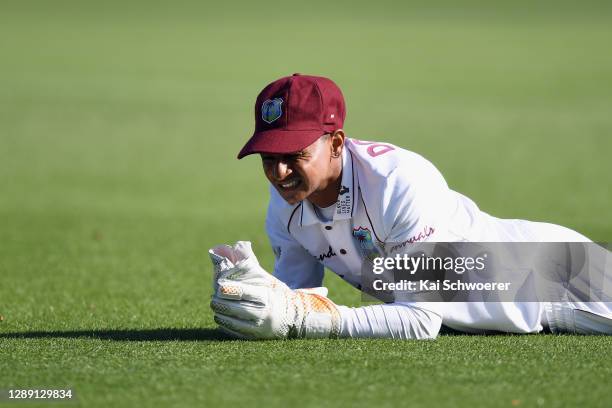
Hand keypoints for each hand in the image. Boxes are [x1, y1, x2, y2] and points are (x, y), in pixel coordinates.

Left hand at [208, 241, 340, 339]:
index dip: (231, 290)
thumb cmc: (278, 294)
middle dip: (222, 303)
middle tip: (213, 298)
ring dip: (221, 314)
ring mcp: (261, 327)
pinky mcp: (256, 337)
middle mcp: (265, 313)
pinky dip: (226, 325)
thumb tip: (238, 245)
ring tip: (215, 307)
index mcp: (267, 297)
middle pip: (237, 309)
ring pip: (235, 322)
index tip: (219, 287)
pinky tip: (220, 318)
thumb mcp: (268, 279)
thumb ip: (251, 264)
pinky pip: (236, 333)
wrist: (297, 318)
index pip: (245, 293)